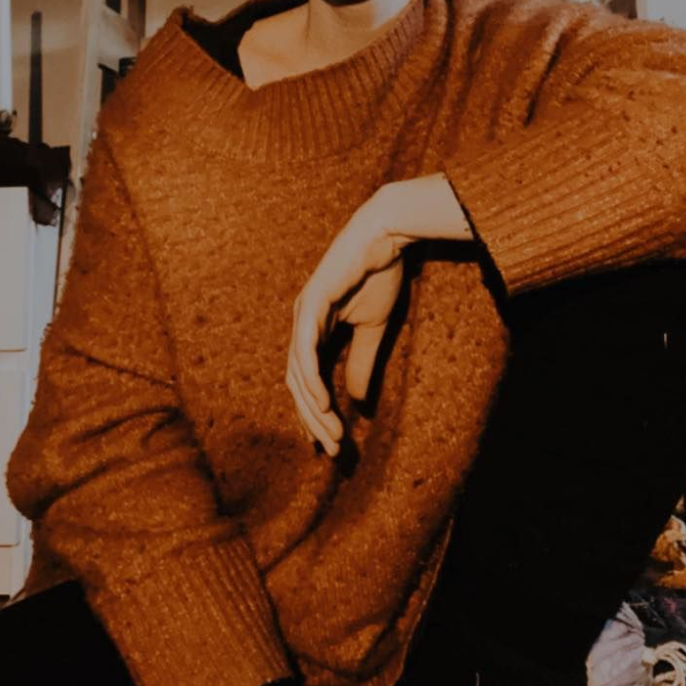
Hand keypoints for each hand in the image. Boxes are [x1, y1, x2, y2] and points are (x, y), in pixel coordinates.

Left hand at [286, 175, 474, 455]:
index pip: (306, 379)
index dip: (313, 412)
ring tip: (331, 434)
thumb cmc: (379, 274)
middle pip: (298, 382)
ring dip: (312, 406)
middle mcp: (303, 322)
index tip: (327, 442)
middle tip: (331, 449)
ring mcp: (303, 312)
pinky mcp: (311, 303)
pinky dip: (310, 377)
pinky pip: (304, 348)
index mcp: (315, 328)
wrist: (387, 236)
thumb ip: (361, 363)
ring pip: (298, 371)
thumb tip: (356, 402)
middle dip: (313, 418)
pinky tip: (321, 401)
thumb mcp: (373, 330)